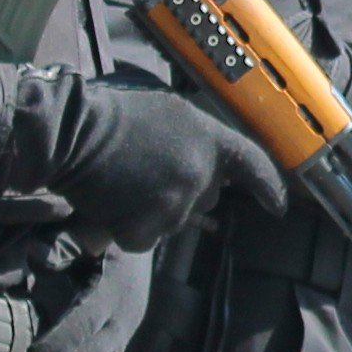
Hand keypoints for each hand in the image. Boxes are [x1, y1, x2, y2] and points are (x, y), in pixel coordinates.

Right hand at [45, 83, 288, 248]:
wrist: (72, 131)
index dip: (269, 187)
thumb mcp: (171, 112)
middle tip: (148, 170)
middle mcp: (200, 174)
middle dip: (184, 192)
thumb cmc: (116, 114)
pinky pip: (145, 238)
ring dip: (153, 209)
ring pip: (174, 220)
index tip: (279, 206)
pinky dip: (128, 228)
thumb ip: (199, 140)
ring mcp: (174, 204)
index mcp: (211, 140)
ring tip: (124, 180)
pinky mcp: (146, 228)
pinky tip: (112, 201)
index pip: (253, 166)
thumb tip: (214, 169)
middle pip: (206, 199)